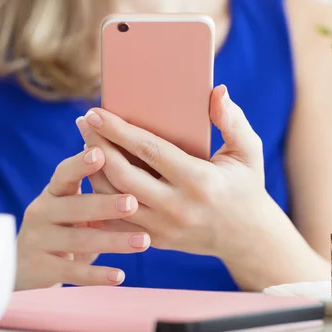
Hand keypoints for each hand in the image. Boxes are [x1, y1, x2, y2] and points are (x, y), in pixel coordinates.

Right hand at [15, 147, 150, 290]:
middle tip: (134, 202)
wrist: (21, 264)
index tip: (101, 153)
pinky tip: (120, 276)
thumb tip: (130, 153)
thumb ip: (94, 186)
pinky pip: (72, 271)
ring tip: (144, 241)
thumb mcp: (70, 203)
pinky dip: (97, 275)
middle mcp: (41, 212)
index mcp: (52, 191)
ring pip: (78, 240)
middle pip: (75, 207)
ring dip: (113, 241)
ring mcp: (38, 240)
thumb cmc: (61, 226)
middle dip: (105, 205)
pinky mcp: (40, 268)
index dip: (81, 163)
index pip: (64, 173)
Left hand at [76, 85, 267, 260]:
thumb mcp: (249, 152)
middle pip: (123, 175)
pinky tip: (91, 178)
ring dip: (94, 171)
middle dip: (97, 146)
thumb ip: (232, 121)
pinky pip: (117, 221)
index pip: (150, 151)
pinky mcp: (155, 240)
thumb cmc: (246, 187)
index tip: (96, 112)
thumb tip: (217, 90)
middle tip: (83, 123)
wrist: (246, 238)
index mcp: (199, 181)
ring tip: (86, 144)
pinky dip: (100, 199)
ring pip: (113, 199)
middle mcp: (177, 207)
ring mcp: (163, 227)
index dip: (119, 130)